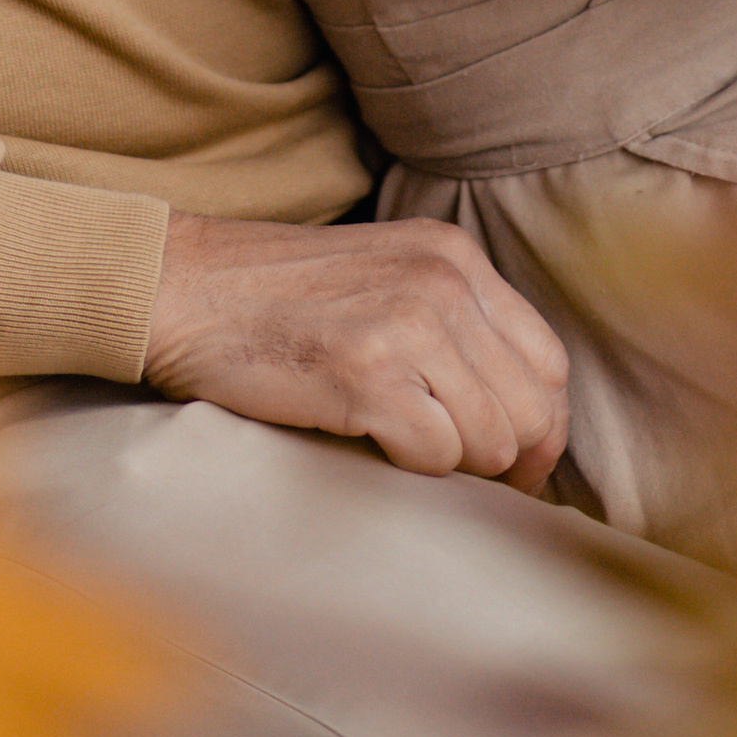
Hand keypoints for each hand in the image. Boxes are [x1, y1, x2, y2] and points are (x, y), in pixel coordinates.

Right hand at [141, 211, 569, 490]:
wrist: (187, 286)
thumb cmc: (280, 296)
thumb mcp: (387, 277)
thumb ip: (453, 322)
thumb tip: (518, 417)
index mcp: (455, 256)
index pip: (549, 361)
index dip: (541, 426)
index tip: (516, 463)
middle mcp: (443, 282)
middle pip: (531, 408)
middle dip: (509, 460)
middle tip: (468, 480)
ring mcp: (407, 325)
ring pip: (491, 439)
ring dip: (457, 466)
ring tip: (406, 451)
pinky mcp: (367, 373)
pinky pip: (437, 454)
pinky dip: (413, 468)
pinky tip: (372, 443)